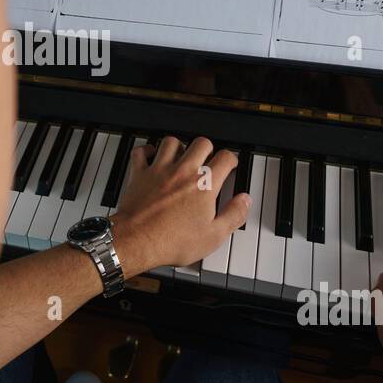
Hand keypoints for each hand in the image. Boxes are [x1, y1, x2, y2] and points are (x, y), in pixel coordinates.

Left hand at [111, 136, 249, 274]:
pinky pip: (142, 151)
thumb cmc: (172, 240)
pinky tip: (152, 156)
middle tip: (208, 159)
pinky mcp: (140, 174)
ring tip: (182, 156)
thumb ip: (233, 215)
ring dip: (179, 147)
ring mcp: (160, 170)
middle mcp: (183, 172)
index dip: (231, 159)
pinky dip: (147, 150)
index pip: (225, 158)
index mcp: (204, 185)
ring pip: (172, 142)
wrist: (137, 241)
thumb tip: (244, 201)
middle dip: (208, 149)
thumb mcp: (213, 236)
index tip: (230, 165)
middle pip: (201, 143)